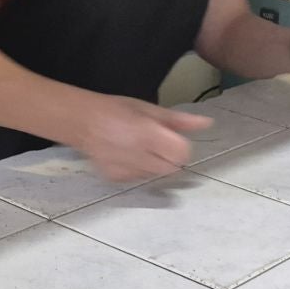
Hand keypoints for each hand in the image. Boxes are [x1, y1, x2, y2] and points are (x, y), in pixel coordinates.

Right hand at [70, 94, 213, 182]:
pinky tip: (128, 156)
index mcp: (148, 134)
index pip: (181, 154)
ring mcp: (124, 169)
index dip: (182, 149)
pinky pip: (138, 178)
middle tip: (159, 145)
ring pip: (155, 176)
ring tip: (141, 147)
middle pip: (171, 169)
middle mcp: (137, 154)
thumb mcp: (150, 109)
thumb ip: (179, 120)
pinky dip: (139, 170)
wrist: (82, 121)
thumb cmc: (118, 110)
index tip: (176, 141)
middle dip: (170, 158)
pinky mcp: (115, 178)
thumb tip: (206, 123)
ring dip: (155, 165)